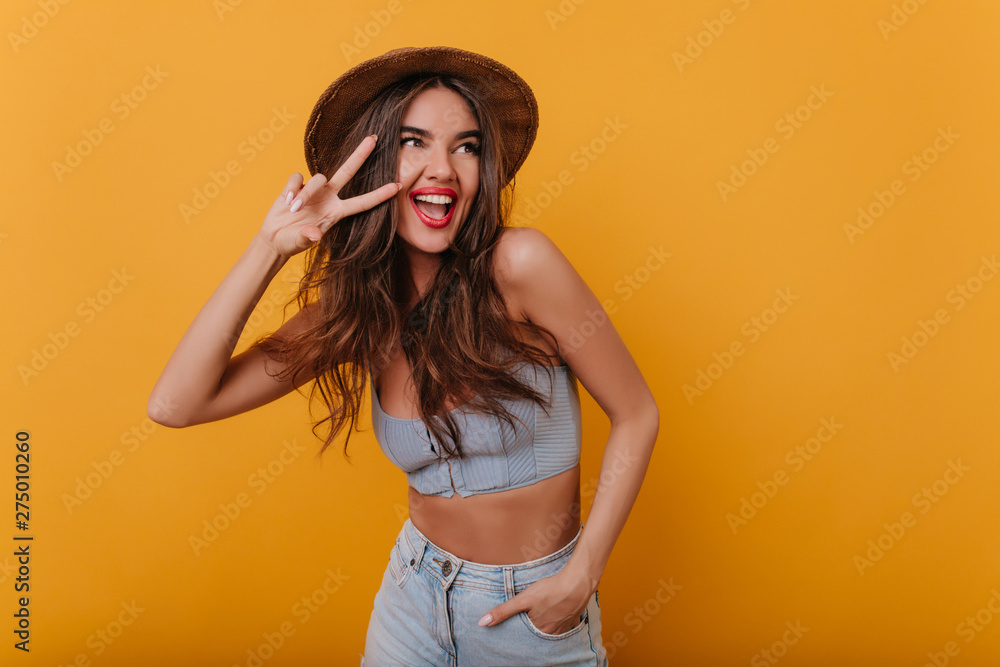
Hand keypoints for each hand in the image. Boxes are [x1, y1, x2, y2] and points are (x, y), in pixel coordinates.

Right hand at [256, 134, 400, 258]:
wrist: (275, 237)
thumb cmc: (292, 241)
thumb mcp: (300, 242)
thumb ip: (308, 237)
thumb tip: (314, 234)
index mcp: (336, 212)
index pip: (362, 202)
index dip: (380, 195)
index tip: (398, 185)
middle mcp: (328, 197)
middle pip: (347, 172)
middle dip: (361, 154)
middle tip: (374, 138)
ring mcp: (313, 190)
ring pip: (317, 177)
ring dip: (305, 193)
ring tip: (294, 209)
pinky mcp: (296, 185)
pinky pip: (297, 177)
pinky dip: (291, 188)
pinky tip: (286, 201)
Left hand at [478, 569, 593, 634]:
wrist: (577, 582)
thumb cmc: (550, 589)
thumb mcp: (523, 599)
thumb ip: (503, 611)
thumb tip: (482, 623)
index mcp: (538, 630)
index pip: (524, 636)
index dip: (519, 630)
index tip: (516, 626)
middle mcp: (551, 633)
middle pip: (538, 634)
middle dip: (532, 629)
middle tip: (528, 620)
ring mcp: (564, 627)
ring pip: (551, 630)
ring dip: (545, 625)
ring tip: (541, 617)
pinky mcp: (573, 618)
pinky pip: (564, 625)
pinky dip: (558, 621)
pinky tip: (556, 613)